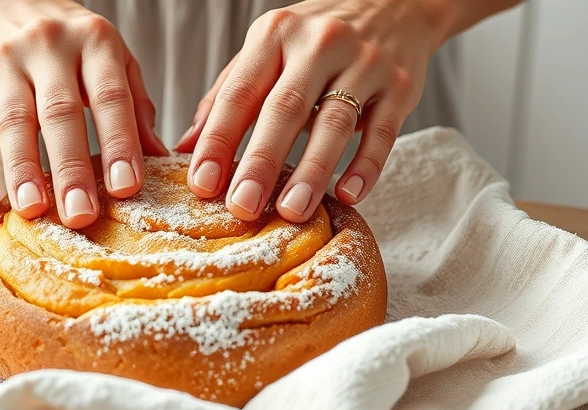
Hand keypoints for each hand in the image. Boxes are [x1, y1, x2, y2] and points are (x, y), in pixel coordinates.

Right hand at [0, 0, 167, 227]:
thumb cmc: (69, 40)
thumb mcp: (111, 57)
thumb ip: (134, 105)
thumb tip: (159, 158)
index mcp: (93, 42)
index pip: (109, 97)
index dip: (118, 143)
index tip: (126, 188)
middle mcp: (47, 48)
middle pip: (60, 114)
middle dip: (71, 168)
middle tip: (81, 215)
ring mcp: (4, 64)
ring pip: (13, 123)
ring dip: (23, 171)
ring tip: (33, 211)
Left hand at [174, 0, 441, 222]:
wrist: (393, 2)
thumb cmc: (316, 38)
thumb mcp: (267, 51)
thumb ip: (228, 96)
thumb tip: (186, 147)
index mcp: (275, 34)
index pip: (240, 93)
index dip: (219, 140)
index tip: (203, 184)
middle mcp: (319, 43)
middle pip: (285, 109)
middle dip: (261, 162)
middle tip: (242, 207)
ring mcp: (364, 63)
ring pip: (335, 123)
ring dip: (312, 171)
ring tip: (291, 211)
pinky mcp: (401, 85)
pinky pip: (383, 132)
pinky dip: (366, 166)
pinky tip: (348, 195)